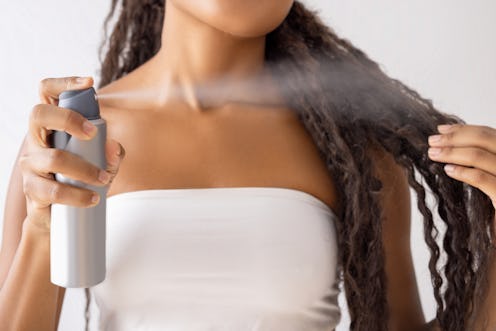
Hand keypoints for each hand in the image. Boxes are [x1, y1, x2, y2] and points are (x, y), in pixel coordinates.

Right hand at [20, 76, 124, 230]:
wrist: (59, 214)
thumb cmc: (80, 178)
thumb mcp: (101, 161)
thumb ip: (112, 152)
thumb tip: (114, 148)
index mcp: (52, 125)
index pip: (47, 93)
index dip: (64, 83)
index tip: (89, 82)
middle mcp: (36, 139)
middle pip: (39, 114)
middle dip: (68, 118)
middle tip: (93, 133)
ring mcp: (31, 163)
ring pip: (54, 158)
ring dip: (86, 169)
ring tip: (104, 179)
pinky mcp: (32, 188)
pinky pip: (53, 190)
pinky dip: (78, 195)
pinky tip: (93, 198)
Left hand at [427, 123, 495, 213]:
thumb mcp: (491, 175)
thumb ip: (479, 158)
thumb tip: (448, 139)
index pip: (488, 134)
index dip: (463, 129)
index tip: (440, 129)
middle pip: (484, 139)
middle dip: (454, 138)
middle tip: (431, 141)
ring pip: (479, 156)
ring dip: (451, 152)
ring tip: (432, 154)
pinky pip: (482, 179)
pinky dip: (463, 171)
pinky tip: (448, 170)